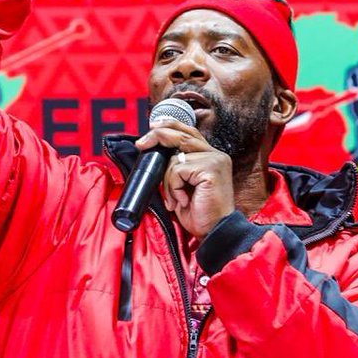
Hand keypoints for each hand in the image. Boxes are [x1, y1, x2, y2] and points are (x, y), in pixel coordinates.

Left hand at [135, 120, 234, 238]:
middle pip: (182, 134)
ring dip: (168, 182)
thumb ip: (177, 167)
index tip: (153, 127)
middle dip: (158, 135)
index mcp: (211, 156)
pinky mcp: (211, 169)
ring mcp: (215, 160)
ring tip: (177, 199)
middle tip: (141, 143)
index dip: (170, 126)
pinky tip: (184, 200)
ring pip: (175, 159)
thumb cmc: (200, 214)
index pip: (189, 132)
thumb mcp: (184, 185)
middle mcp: (216, 155)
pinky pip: (178, 170)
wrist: (214, 231)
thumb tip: (156, 152)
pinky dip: (174, 188)